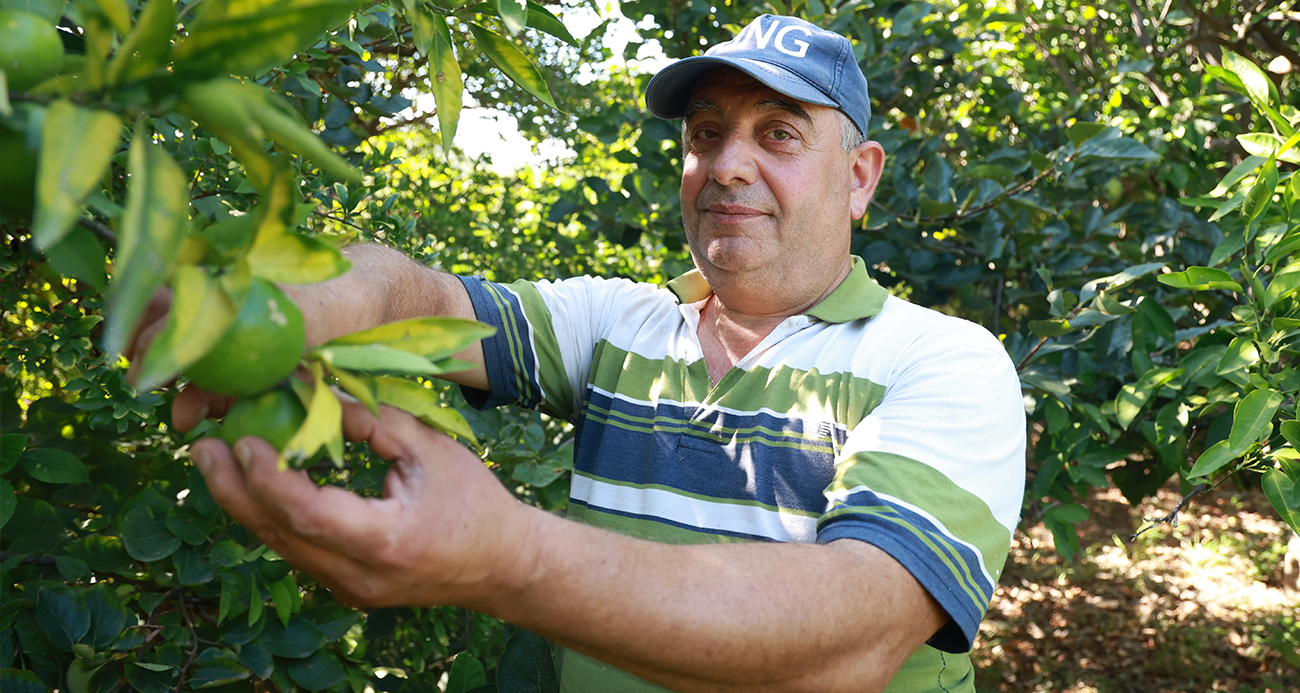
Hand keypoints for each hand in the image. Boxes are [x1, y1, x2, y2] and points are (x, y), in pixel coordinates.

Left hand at [188, 397, 538, 609]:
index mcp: (386, 540)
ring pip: (280, 545)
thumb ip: (374, 420)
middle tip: (203, 445)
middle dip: (233, 489)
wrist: (501, 565)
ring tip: (215, 457)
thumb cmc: (474, 501)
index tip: (243, 438)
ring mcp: (348, 588)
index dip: (268, 476)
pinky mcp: (345, 587)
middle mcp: (358, 575)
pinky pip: (296, 549)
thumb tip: (316, 389)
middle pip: (278, 535)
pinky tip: (255, 482)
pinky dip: (272, 514)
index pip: (307, 513)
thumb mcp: (431, 449)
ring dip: (244, 501)